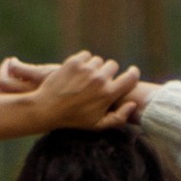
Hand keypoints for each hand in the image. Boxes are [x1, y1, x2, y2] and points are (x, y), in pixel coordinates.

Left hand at [0, 51, 147, 139]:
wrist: (47, 108)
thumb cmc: (74, 118)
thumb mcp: (98, 125)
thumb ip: (119, 118)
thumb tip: (133, 104)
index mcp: (108, 94)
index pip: (131, 77)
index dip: (133, 73)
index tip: (132, 72)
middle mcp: (100, 79)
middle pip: (113, 65)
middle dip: (108, 72)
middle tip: (99, 80)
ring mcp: (87, 69)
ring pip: (98, 60)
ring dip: (94, 67)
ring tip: (85, 78)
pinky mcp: (74, 62)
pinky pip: (86, 55)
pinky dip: (83, 61)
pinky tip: (77, 72)